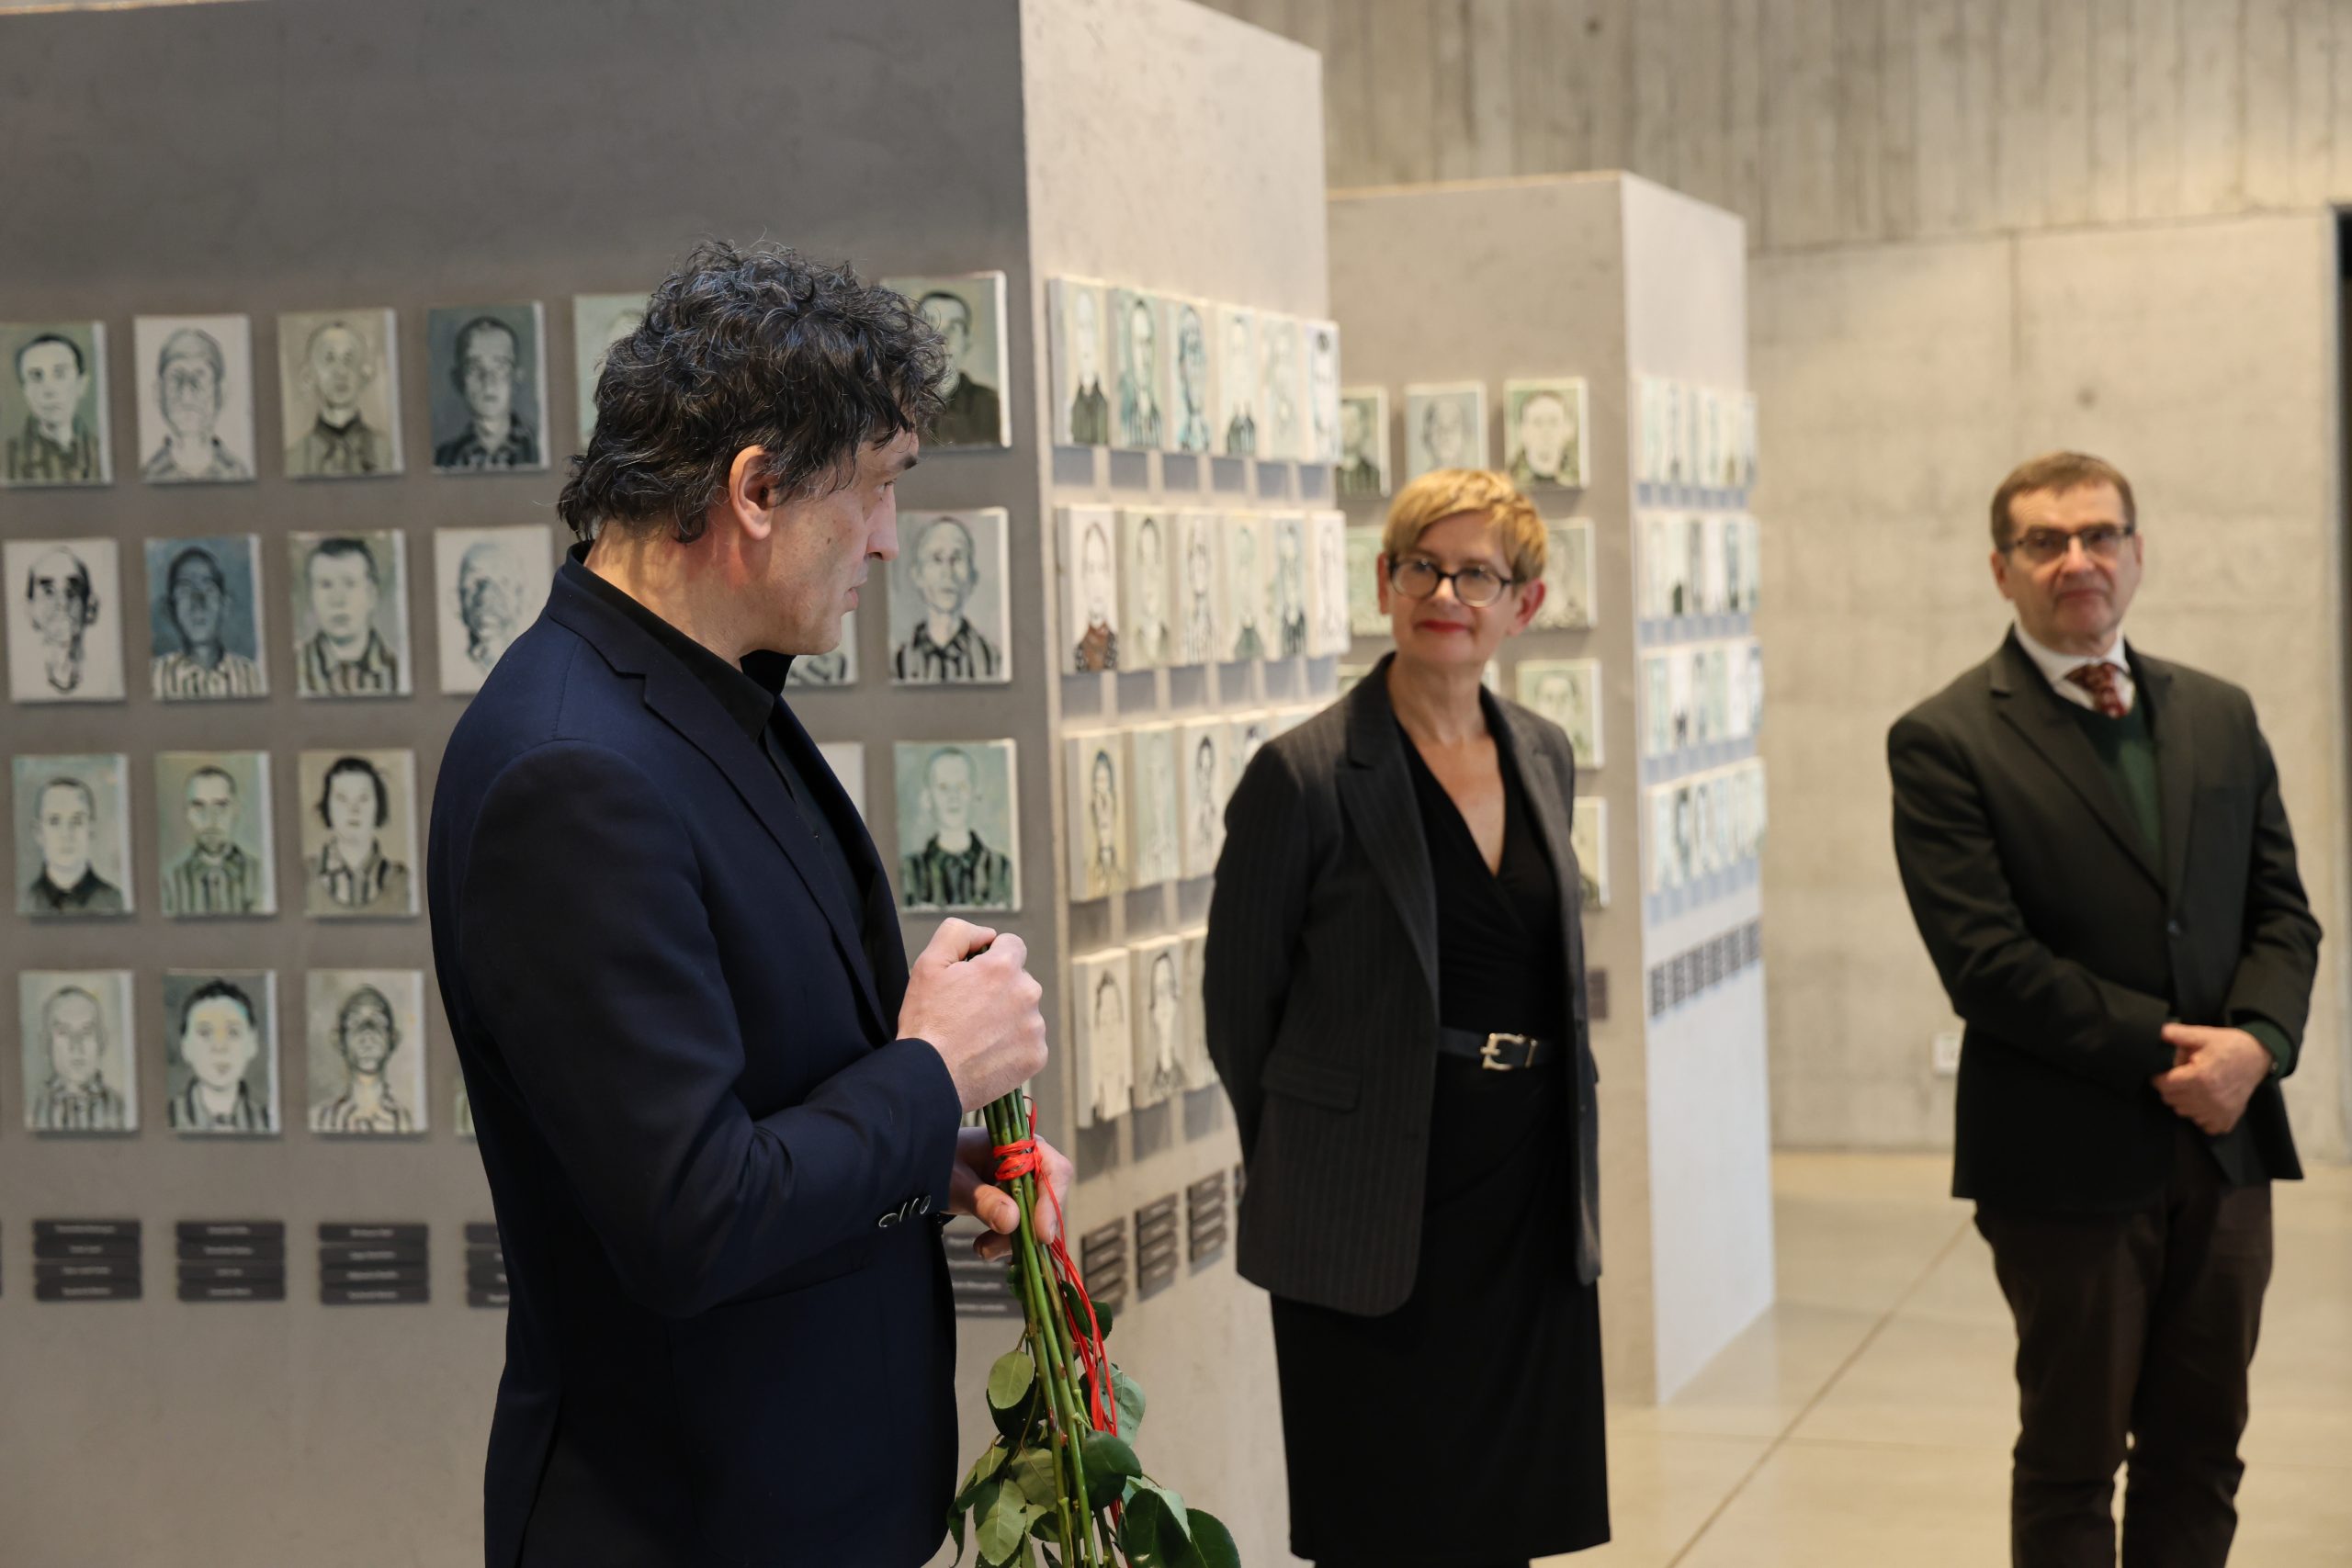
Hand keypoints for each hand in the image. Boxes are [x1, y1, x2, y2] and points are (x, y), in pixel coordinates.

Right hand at [898, 919, 1047, 1111]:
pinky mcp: (1036, 1055)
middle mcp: (1027, 993)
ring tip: (976, 1035)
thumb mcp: (929, 963)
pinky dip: (1012, 1045)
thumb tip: (987, 934)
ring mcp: (1034, 1027)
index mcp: (1004, 967)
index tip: (974, 976)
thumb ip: (959, 933)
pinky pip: (1028, 1041)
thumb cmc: (927, 1021)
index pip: (1012, 945)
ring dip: (1006, 1017)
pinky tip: (987, 1052)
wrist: (930, 1076)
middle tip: (969, 1010)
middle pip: (1019, 980)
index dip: (990, 957)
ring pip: (1024, 1011)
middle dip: (998, 989)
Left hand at [950, 1126, 1074, 1261]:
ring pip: (1037, 1219)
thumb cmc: (941, 1163)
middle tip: (995, 1248)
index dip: (1052, 1202)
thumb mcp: (956, 1182)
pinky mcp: (1017, 1203)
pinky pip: (1024, 1227)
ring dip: (1013, 1240)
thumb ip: (982, 1199)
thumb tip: (1012, 1221)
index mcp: (1020, 1145)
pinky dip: (1007, 1242)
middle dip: (1027, 1229)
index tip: (1041, 1233)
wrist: (931, 1169)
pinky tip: (985, 1247)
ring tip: (983, 1249)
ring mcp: (1025, 1184)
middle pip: (1049, 1200)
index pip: (1054, 1170)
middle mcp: (1030, 1163)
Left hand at [2154, 1024, 2270, 1135]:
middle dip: (2170, 1088)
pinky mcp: (2227, 1119)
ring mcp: (2219, 1111)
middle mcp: (2209, 1098)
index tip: (2162, 1072)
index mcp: (2200, 1077)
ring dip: (2184, 1101)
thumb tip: (2156, 1031)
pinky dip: (2200, 1115)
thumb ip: (2176, 1034)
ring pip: (2184, 1112)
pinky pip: (2203, 1125)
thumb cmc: (2229, 1045)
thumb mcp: (2203, 1034)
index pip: (2164, 1086)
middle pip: (2171, 1100)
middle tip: (2180, 1077)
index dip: (2158, 1078)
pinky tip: (2205, 1100)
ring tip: (2194, 1086)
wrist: (2258, 1057)